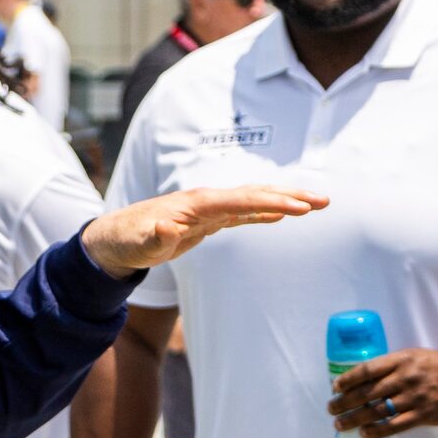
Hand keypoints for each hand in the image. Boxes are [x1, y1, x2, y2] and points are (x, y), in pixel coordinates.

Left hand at [82, 186, 326, 273]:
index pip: (241, 201)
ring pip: (255, 200)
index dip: (271, 204)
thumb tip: (170, 226)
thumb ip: (155, 237)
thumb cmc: (126, 241)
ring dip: (285, 201)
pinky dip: (266, 212)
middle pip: (256, 193)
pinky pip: (245, 213)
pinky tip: (284, 215)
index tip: (300, 209)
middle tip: (324, 200)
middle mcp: (207, 201)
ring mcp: (210, 209)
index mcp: (196, 204)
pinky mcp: (209, 219)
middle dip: (290, 196)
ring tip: (316, 203)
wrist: (114, 238)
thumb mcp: (138, 244)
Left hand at [329, 346, 437, 434]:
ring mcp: (415, 397)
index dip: (348, 379)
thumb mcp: (416, 357)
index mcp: (402, 359)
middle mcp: (406, 377)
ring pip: (377, 410)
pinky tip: (365, 433)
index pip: (367, 369)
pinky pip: (395, 426)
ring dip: (355, 419)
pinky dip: (377, 431)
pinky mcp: (425, 414)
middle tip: (331, 409)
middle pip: (367, 392)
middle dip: (345, 402)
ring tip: (341, 424)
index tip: (335, 387)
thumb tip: (367, 379)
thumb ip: (394, 366)